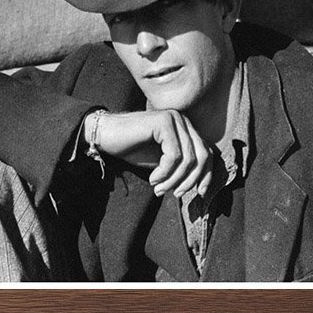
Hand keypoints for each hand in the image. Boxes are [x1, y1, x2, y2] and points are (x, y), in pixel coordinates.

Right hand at [86, 110, 212, 197]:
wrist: (105, 135)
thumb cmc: (132, 148)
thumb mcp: (163, 162)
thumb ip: (181, 167)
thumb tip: (202, 186)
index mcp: (185, 129)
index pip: (207, 153)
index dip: (206, 175)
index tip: (200, 194)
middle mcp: (183, 121)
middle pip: (201, 156)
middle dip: (190, 180)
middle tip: (175, 194)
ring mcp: (174, 119)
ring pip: (188, 158)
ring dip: (174, 179)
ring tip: (159, 188)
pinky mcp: (163, 122)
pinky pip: (174, 155)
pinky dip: (165, 172)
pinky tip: (153, 178)